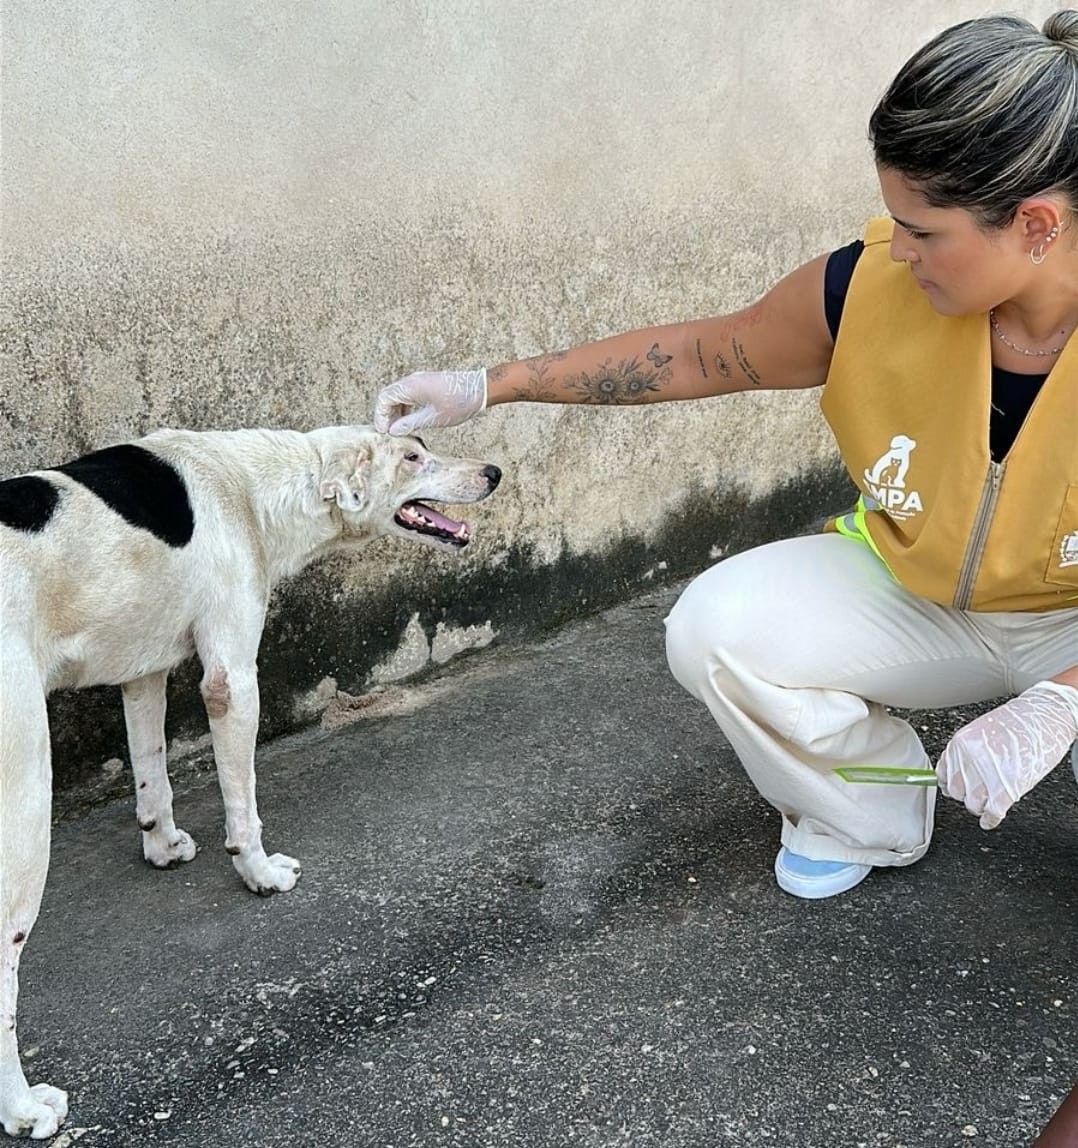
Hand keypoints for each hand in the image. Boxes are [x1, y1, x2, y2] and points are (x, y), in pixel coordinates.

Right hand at [372, 369, 486, 435]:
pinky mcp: (426, 384)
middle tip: (388, 432)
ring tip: (397, 429)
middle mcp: (412, 381)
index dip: (380, 416)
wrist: (480, 389)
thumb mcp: (433, 418)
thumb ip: (410, 424)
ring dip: (395, 411)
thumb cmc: (459, 403)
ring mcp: (419, 381)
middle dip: (385, 414)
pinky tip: (408, 421)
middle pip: (388, 396)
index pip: (384, 399)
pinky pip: (408, 395)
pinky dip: (404, 407)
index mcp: (411, 386)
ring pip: (398, 395)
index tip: (383, 432)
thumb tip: (394, 430)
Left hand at [936, 680, 1077, 828]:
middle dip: (965, 796)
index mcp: (961, 743)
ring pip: (972, 804)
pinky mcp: (1006, 789)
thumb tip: (959, 772)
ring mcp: (987, 774)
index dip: (949, 783)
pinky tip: (990, 820)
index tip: (953, 788)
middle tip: (976, 795)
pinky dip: (990, 820)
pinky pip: (991, 812)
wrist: (1045, 716)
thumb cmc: (1018, 721)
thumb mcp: (982, 731)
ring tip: (987, 804)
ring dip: (979, 807)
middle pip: (956, 791)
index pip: (943, 772)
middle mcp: (969, 759)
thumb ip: (968, 752)